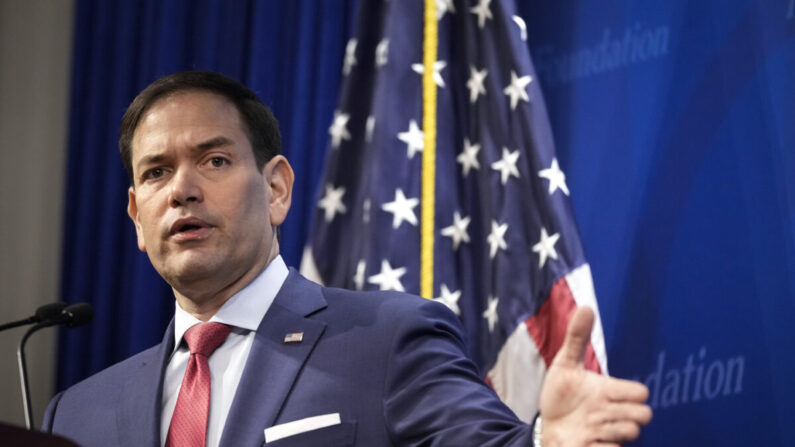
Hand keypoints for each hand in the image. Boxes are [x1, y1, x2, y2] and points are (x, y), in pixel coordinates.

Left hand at [539, 307, 651, 446]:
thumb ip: (577, 337)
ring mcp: (609, 434)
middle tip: (597, 411)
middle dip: (622, 412)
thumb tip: (587, 306)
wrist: (548, 428)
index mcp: (610, 391)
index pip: (641, 392)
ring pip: (631, 431)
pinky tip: (583, 440)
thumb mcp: (565, 364)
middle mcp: (613, 413)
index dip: (629, 392)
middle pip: (644, 414)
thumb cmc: (560, 396)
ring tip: (588, 425)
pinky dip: (598, 445)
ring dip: (609, 428)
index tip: (607, 392)